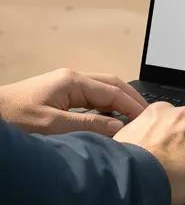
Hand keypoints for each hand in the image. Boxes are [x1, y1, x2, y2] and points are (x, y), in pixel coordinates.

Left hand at [0, 68, 146, 135]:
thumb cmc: (15, 120)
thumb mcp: (53, 126)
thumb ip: (89, 125)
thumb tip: (119, 126)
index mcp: (73, 81)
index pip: (113, 91)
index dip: (133, 105)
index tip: (149, 119)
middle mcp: (72, 78)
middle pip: (112, 84)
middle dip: (131, 98)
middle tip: (147, 116)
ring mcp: (65, 84)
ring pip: (102, 89)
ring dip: (119, 101)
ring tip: (133, 119)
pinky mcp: (58, 94)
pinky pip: (90, 97)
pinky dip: (105, 106)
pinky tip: (109, 119)